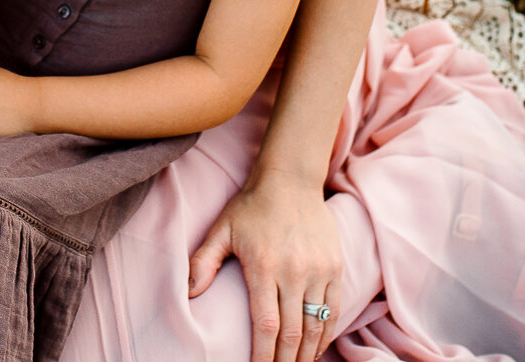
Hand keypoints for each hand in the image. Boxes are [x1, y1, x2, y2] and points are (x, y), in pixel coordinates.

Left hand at [188, 172, 342, 361]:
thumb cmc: (251, 207)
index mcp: (264, 266)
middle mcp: (294, 271)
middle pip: (292, 333)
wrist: (291, 179)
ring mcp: (319, 270)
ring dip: (306, 354)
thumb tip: (189, 294)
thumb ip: (203, 262)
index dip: (263, 355)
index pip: (267, 325)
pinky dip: (325, 334)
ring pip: (315, 326)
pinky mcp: (334, 267)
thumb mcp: (222, 230)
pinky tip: (316, 349)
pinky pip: (333, 310)